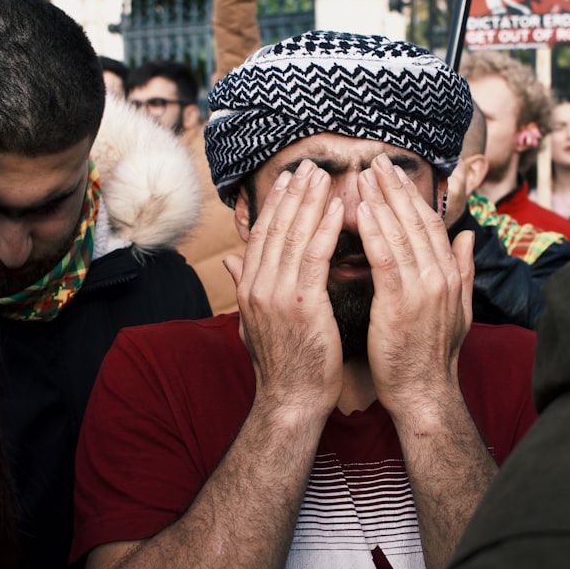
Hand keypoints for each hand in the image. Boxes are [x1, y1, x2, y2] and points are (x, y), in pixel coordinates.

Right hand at [224, 160, 343, 420]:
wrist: (290, 401)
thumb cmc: (282, 364)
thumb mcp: (254, 323)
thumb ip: (244, 288)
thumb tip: (229, 263)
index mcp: (249, 288)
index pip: (262, 235)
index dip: (276, 204)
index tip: (289, 180)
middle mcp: (258, 286)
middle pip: (276, 228)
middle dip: (294, 194)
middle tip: (309, 167)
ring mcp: (277, 294)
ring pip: (294, 236)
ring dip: (311, 202)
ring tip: (325, 177)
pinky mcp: (302, 304)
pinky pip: (315, 257)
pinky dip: (326, 229)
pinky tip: (339, 209)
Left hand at [356, 154, 474, 417]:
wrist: (425, 393)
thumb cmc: (431, 354)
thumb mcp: (457, 309)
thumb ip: (464, 269)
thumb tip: (468, 235)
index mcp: (450, 275)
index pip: (430, 224)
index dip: (411, 195)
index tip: (393, 172)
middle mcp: (441, 276)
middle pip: (416, 221)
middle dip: (395, 187)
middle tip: (375, 160)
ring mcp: (424, 289)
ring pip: (401, 234)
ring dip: (381, 202)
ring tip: (362, 176)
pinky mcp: (402, 304)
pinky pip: (386, 260)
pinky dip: (374, 233)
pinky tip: (361, 211)